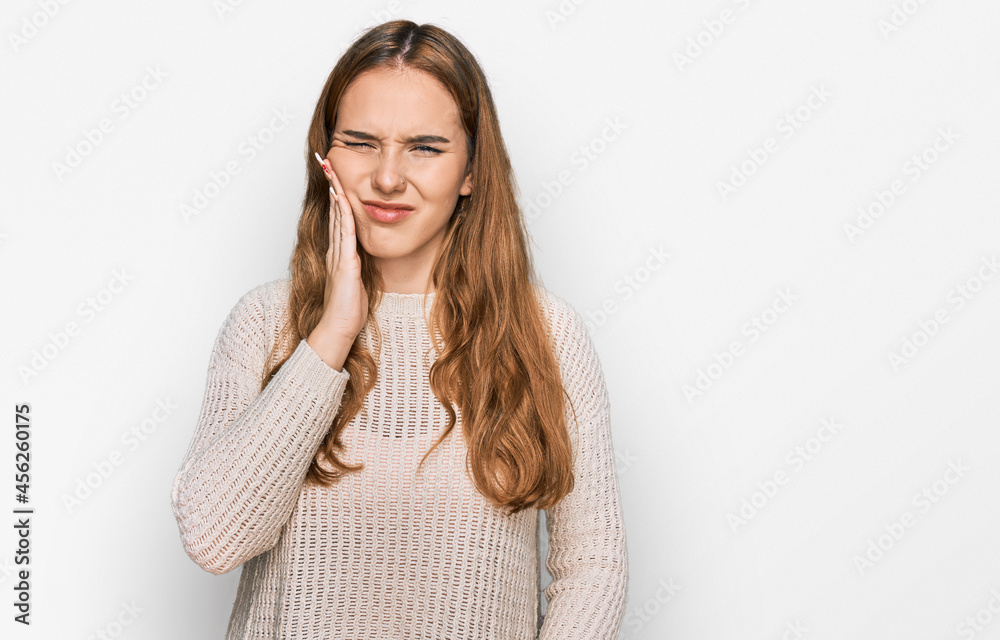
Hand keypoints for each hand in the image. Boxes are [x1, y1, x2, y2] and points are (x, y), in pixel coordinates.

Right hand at [306, 152, 368, 366]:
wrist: (339, 327)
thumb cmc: (348, 308)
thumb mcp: (357, 279)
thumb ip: (358, 263)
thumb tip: (363, 253)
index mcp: (339, 252)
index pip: (338, 216)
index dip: (336, 194)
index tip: (335, 173)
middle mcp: (335, 249)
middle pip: (333, 210)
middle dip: (331, 184)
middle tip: (327, 160)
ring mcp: (337, 255)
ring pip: (336, 216)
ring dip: (334, 192)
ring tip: (331, 169)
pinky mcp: (344, 263)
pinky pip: (344, 233)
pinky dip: (343, 214)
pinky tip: (342, 198)